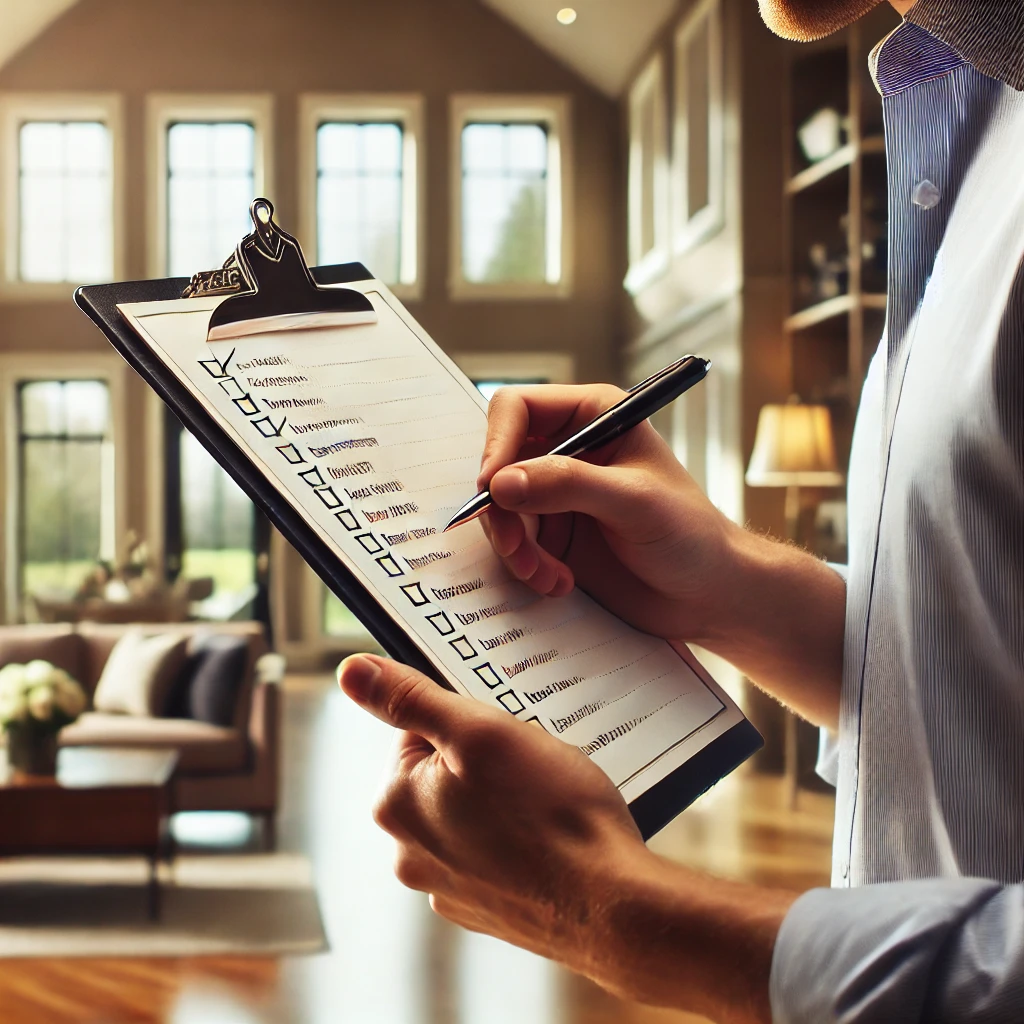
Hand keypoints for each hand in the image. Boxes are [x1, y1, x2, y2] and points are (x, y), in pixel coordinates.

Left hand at [338, 652, 793, 1023]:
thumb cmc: (553, 815)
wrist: (614, 904)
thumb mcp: (481, 732)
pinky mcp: (486, 910)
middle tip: (529, 770)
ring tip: (545, 806)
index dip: (467, 726)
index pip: (417, 733)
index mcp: (396, 806)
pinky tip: (551, 840)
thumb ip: (410, 699)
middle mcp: (411, 855)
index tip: (501, 740)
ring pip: (472, 814)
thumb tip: (352, 671)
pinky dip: (519, 841)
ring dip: (503, 802)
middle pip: (443, 775)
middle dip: (485, 764)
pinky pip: (496, 853)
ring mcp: (449, 889)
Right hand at [477, 384, 740, 644]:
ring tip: (544, 574)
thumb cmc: (691, 535)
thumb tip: (502, 483)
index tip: (493, 487)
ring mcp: (558, 494)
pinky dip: (526, 567)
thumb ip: (568, 484)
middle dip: (502, 509)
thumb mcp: (633, 502)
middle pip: (499, 462)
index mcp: (594, 416)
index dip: (497, 443)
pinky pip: (515, 544)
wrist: (707, 595)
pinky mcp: (554, 534)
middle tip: (517, 547)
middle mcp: (569, 450)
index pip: (519, 409)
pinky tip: (558, 582)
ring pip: (501, 508)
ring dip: (514, 547)